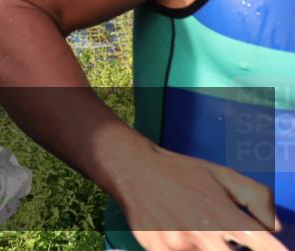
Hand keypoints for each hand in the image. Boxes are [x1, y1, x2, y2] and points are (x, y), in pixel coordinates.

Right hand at [116, 145, 283, 250]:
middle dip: (231, 247)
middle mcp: (205, 234)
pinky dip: (184, 247)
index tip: (271, 250)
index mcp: (227, 216)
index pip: (265, 246)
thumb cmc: (182, 172)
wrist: (134, 168)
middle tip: (218, 234)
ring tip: (193, 227)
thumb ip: (258, 199)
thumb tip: (276, 228)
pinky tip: (177, 232)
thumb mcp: (224, 176)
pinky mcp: (157, 250)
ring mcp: (179, 245)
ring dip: (206, 247)